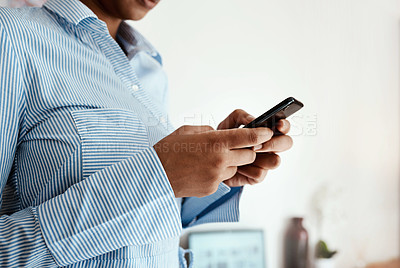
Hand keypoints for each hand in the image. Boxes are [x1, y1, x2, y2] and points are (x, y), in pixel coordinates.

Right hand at [153, 125, 272, 197]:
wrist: (154, 175)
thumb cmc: (169, 150)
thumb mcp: (189, 131)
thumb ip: (210, 131)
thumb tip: (221, 134)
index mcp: (215, 142)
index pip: (248, 137)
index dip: (261, 134)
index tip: (268, 132)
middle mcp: (220, 159)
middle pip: (249, 155)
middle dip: (247, 149)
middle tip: (236, 146)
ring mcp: (217, 176)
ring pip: (237, 167)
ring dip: (231, 162)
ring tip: (211, 159)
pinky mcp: (212, 188)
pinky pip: (224, 179)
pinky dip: (218, 173)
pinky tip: (202, 170)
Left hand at [217, 109, 292, 186]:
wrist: (213, 158)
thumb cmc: (224, 139)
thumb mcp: (228, 123)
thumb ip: (240, 116)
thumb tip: (253, 119)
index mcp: (267, 132)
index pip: (283, 127)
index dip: (284, 125)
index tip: (278, 125)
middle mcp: (270, 147)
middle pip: (286, 143)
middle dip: (273, 143)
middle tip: (257, 145)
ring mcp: (265, 162)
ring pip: (275, 161)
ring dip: (260, 158)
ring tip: (244, 154)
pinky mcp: (257, 176)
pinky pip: (259, 173)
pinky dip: (247, 170)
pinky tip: (238, 166)